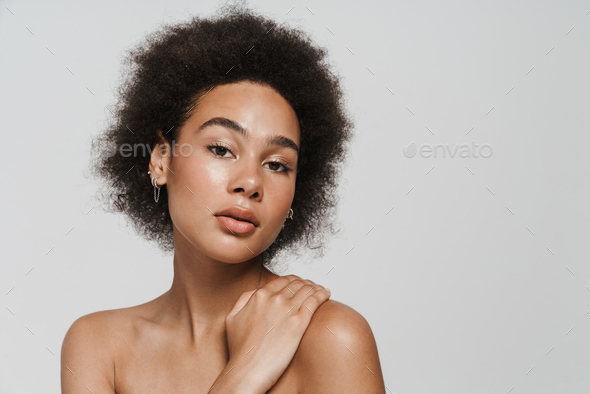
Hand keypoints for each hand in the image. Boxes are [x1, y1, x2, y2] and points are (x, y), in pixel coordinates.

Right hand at [224, 275, 330, 392]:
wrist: (247, 370)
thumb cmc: (240, 350)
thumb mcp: (232, 318)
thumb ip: (243, 300)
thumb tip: (255, 293)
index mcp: (258, 295)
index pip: (282, 281)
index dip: (293, 281)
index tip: (299, 284)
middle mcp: (273, 299)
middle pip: (296, 284)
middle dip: (306, 283)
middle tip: (312, 287)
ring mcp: (286, 310)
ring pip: (307, 289)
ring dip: (316, 287)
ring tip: (321, 290)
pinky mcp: (298, 323)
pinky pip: (314, 301)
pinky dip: (322, 294)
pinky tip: (326, 294)